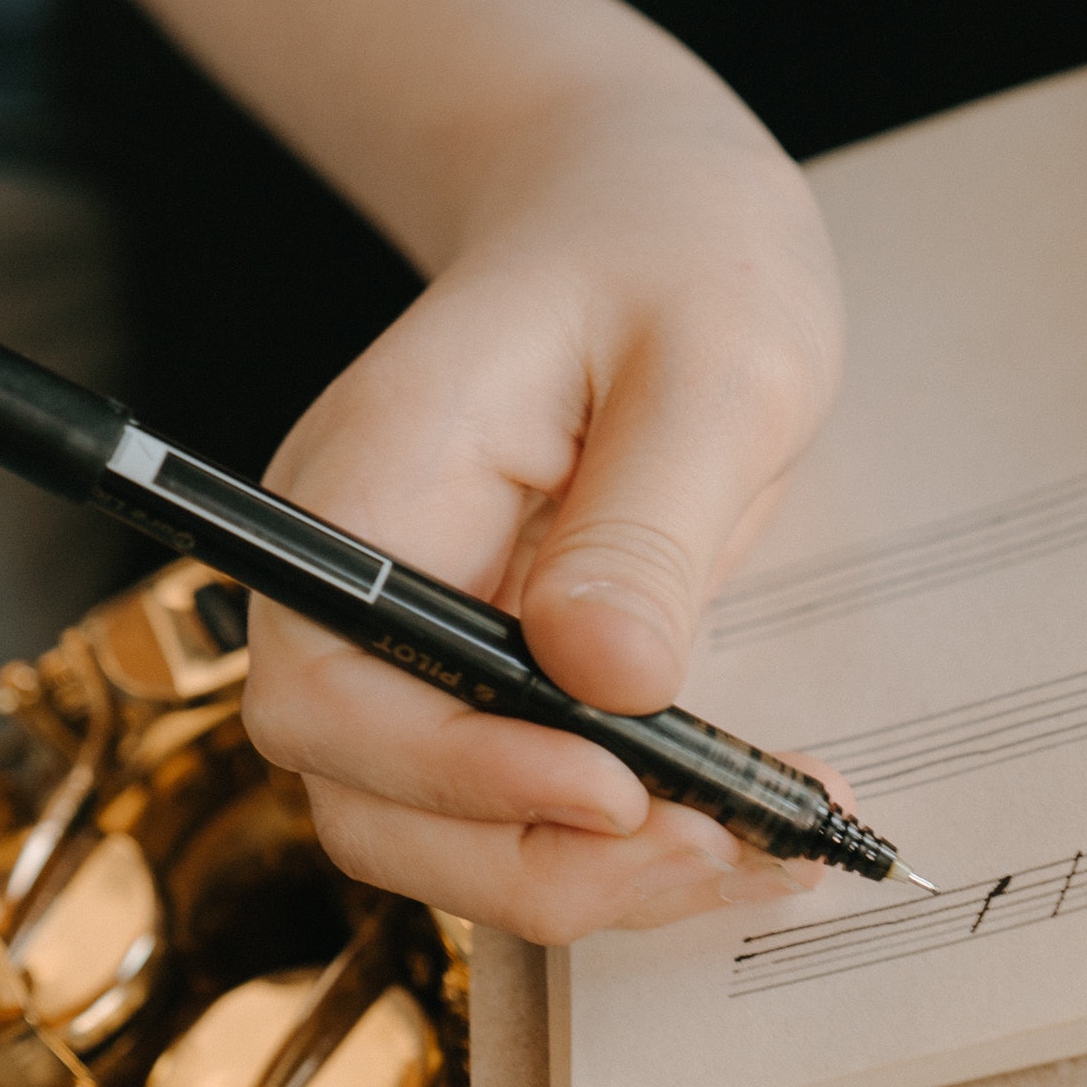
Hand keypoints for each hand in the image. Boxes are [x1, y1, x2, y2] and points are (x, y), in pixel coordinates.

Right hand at [242, 68, 846, 942]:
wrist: (645, 211)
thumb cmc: (676, 250)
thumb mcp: (714, 357)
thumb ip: (652, 521)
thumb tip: (606, 679)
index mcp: (376, 480)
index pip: (332, 688)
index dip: (453, 772)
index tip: (617, 786)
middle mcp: (359, 576)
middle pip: (363, 795)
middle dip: (533, 858)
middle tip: (725, 846)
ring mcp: (407, 635)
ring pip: (428, 830)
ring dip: (579, 875)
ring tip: (755, 844)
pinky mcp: (474, 676)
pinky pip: (505, 803)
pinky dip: (611, 843)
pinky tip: (737, 815)